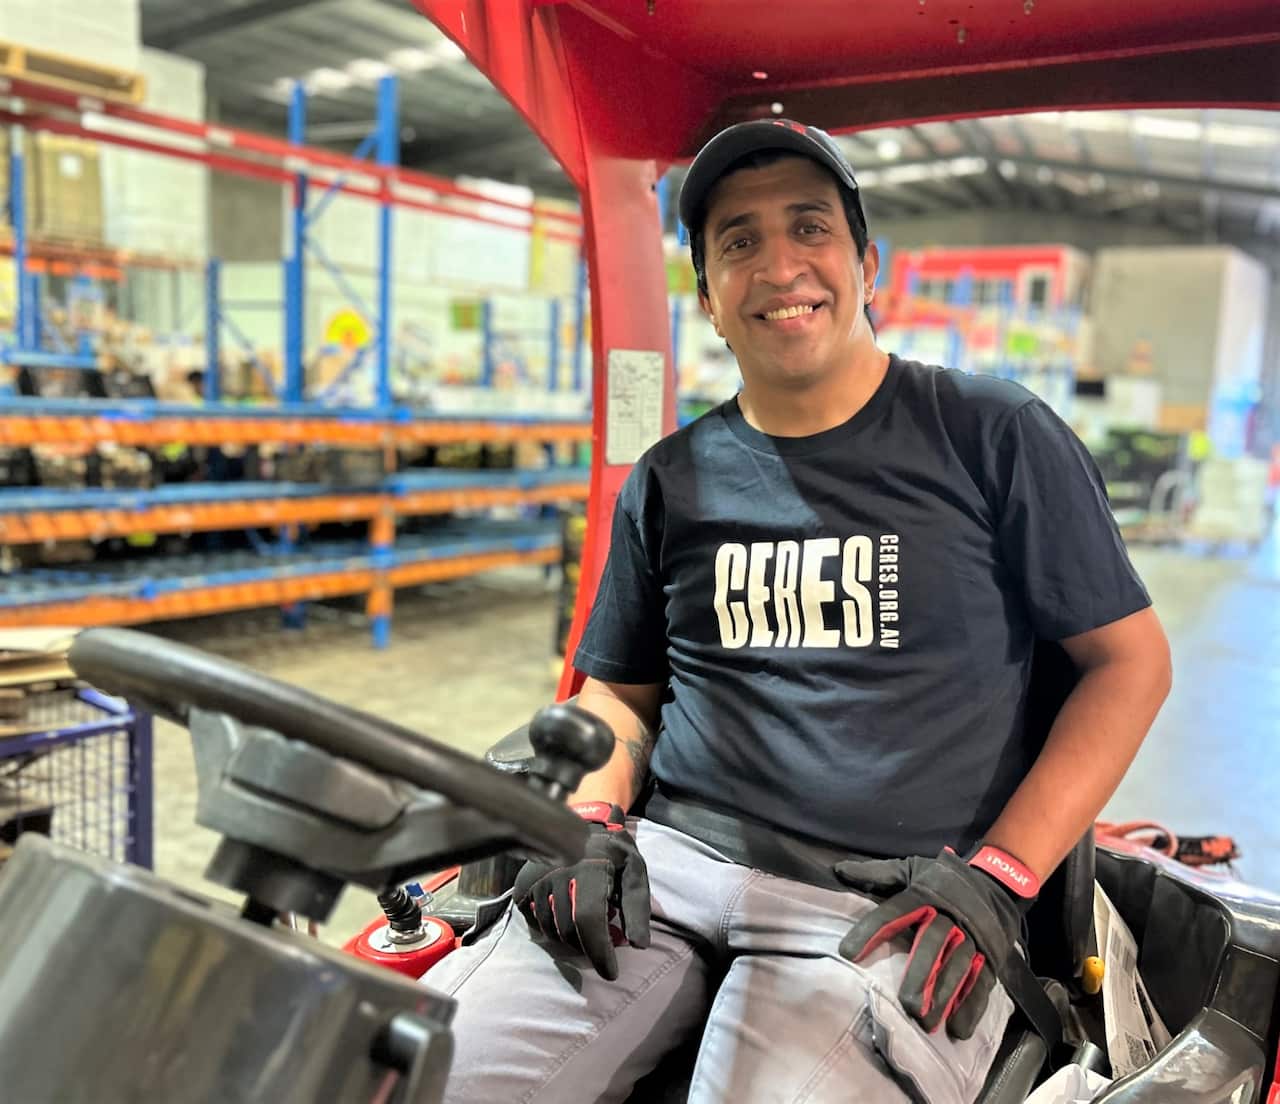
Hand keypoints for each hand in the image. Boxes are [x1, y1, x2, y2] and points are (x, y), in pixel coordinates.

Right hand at [512, 802, 650, 979]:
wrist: (578, 825)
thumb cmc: (612, 853)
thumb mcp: (634, 871)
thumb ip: (637, 908)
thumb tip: (639, 944)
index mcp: (588, 868)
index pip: (588, 919)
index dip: (599, 951)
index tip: (611, 972)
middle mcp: (557, 873)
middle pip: (570, 931)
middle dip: (589, 947)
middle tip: (603, 946)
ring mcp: (536, 880)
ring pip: (552, 931)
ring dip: (572, 939)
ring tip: (587, 928)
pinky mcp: (523, 887)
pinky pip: (537, 923)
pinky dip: (554, 929)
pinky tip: (567, 916)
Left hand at [834, 846, 1037, 1038]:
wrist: (997, 883)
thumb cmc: (944, 881)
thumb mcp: (911, 869)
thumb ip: (877, 874)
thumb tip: (839, 870)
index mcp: (925, 894)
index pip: (894, 912)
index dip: (871, 931)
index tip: (847, 953)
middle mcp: (950, 916)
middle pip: (933, 943)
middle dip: (921, 973)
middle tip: (906, 1004)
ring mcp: (973, 938)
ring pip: (959, 966)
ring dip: (944, 995)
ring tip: (926, 1021)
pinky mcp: (991, 958)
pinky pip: (983, 982)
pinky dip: (971, 1006)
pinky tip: (958, 1029)